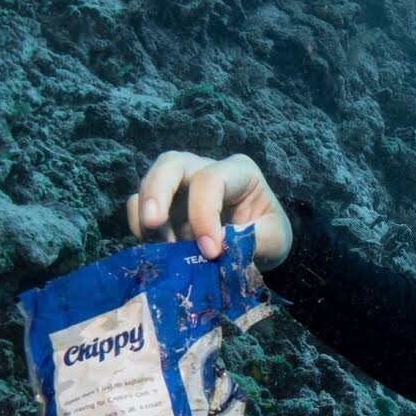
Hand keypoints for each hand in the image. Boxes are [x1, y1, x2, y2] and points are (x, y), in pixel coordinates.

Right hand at [126, 151, 292, 269]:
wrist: (261, 246)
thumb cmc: (270, 234)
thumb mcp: (275, 239)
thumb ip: (252, 240)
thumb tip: (218, 244)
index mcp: (239, 172)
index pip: (212, 180)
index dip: (204, 213)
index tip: (210, 251)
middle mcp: (206, 170)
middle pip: (171, 164)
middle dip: (157, 192)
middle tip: (152, 225)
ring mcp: (182, 186)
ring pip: (150, 183)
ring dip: (147, 216)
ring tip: (161, 247)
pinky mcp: (165, 206)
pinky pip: (140, 207)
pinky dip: (141, 228)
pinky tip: (158, 250)